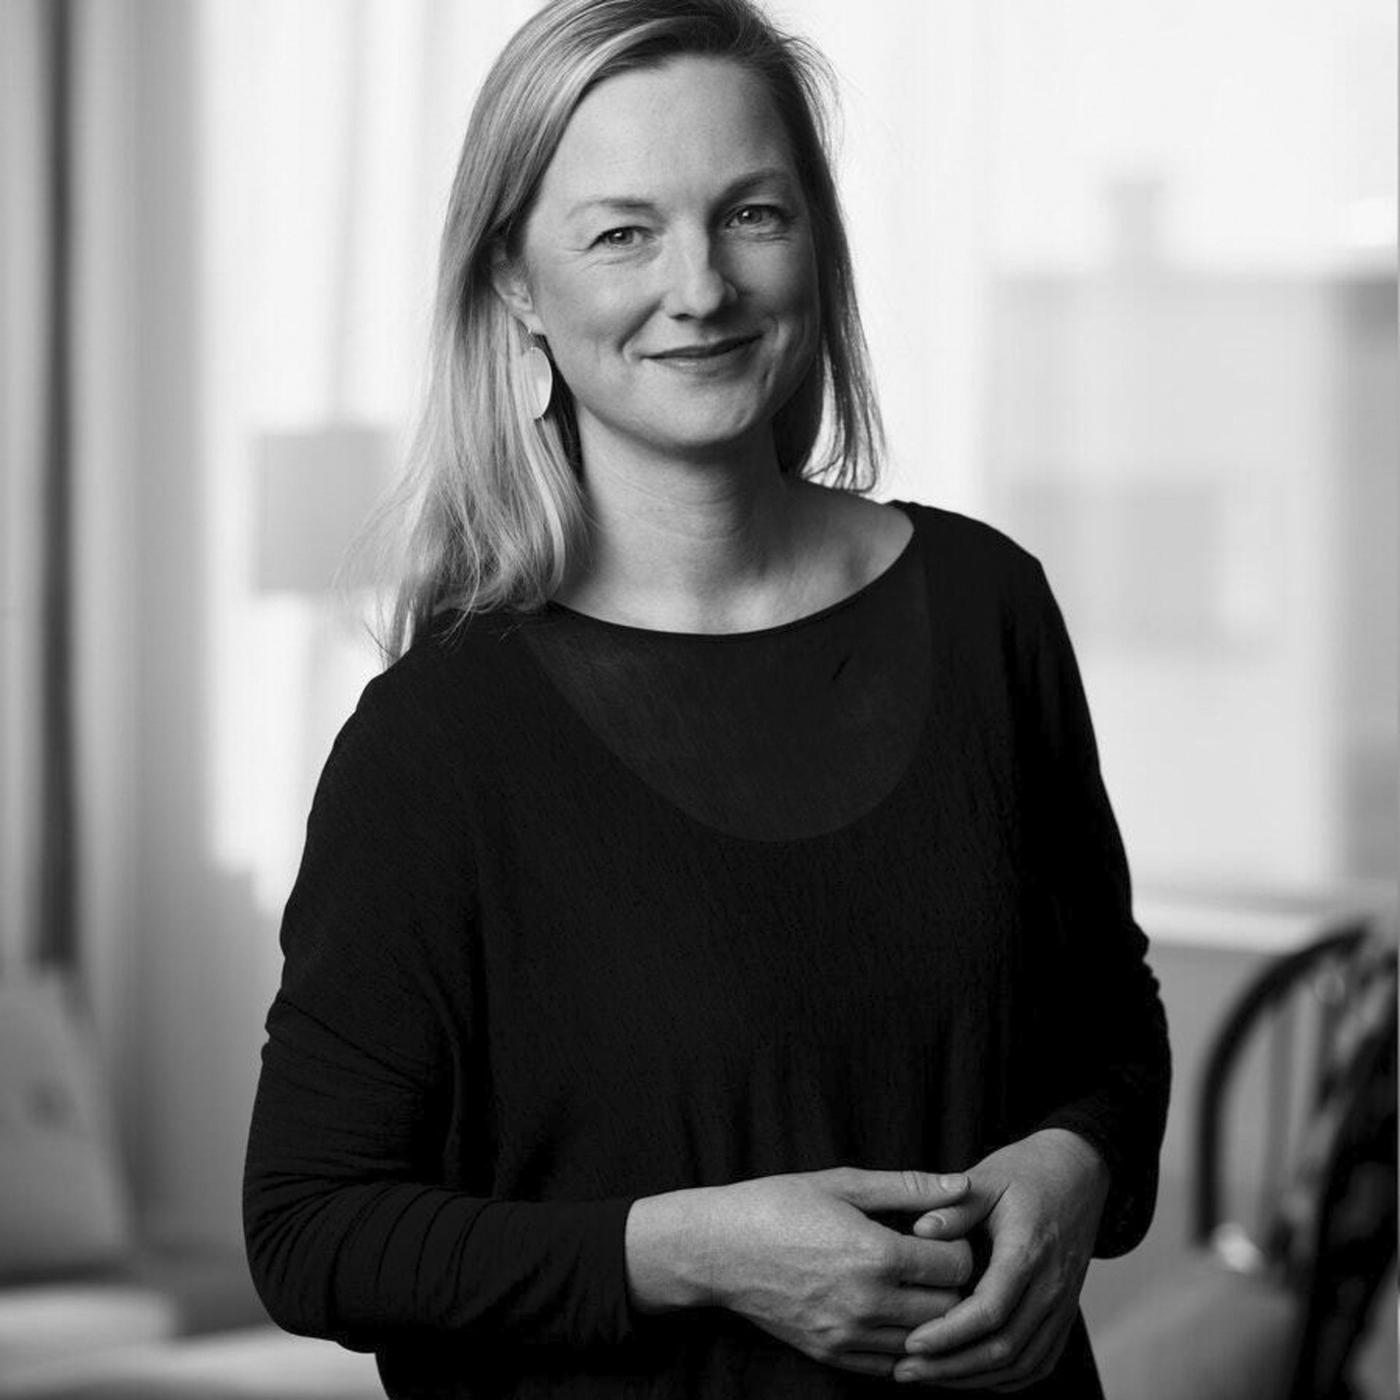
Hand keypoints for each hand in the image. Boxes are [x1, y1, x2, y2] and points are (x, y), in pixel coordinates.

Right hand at [698, 1166, 976, 1379]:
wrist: (717, 1249)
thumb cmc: (777, 1204)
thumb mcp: (842, 1183)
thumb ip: (908, 1186)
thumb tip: (963, 1186)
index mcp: (875, 1255)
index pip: (956, 1266)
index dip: (958, 1246)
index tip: (942, 1233)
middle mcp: (867, 1304)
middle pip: (950, 1309)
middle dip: (952, 1285)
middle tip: (936, 1261)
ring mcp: (849, 1336)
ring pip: (925, 1343)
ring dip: (931, 1318)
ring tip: (917, 1286)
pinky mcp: (832, 1354)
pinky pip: (892, 1366)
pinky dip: (904, 1345)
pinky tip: (894, 1315)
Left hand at [889, 1129, 1109, 1390]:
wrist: (1077, 1173)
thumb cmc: (1026, 1174)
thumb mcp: (987, 1177)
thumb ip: (955, 1207)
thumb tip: (919, 1231)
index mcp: (1028, 1252)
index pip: (989, 1311)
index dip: (948, 1333)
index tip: (911, 1341)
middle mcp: (1051, 1286)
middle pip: (1004, 1348)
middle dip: (952, 1366)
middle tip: (907, 1370)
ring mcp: (1063, 1303)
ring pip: (1022, 1363)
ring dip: (974, 1377)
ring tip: (930, 1376)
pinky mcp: (1065, 1312)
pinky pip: (1040, 1361)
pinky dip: (1006, 1377)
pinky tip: (971, 1375)